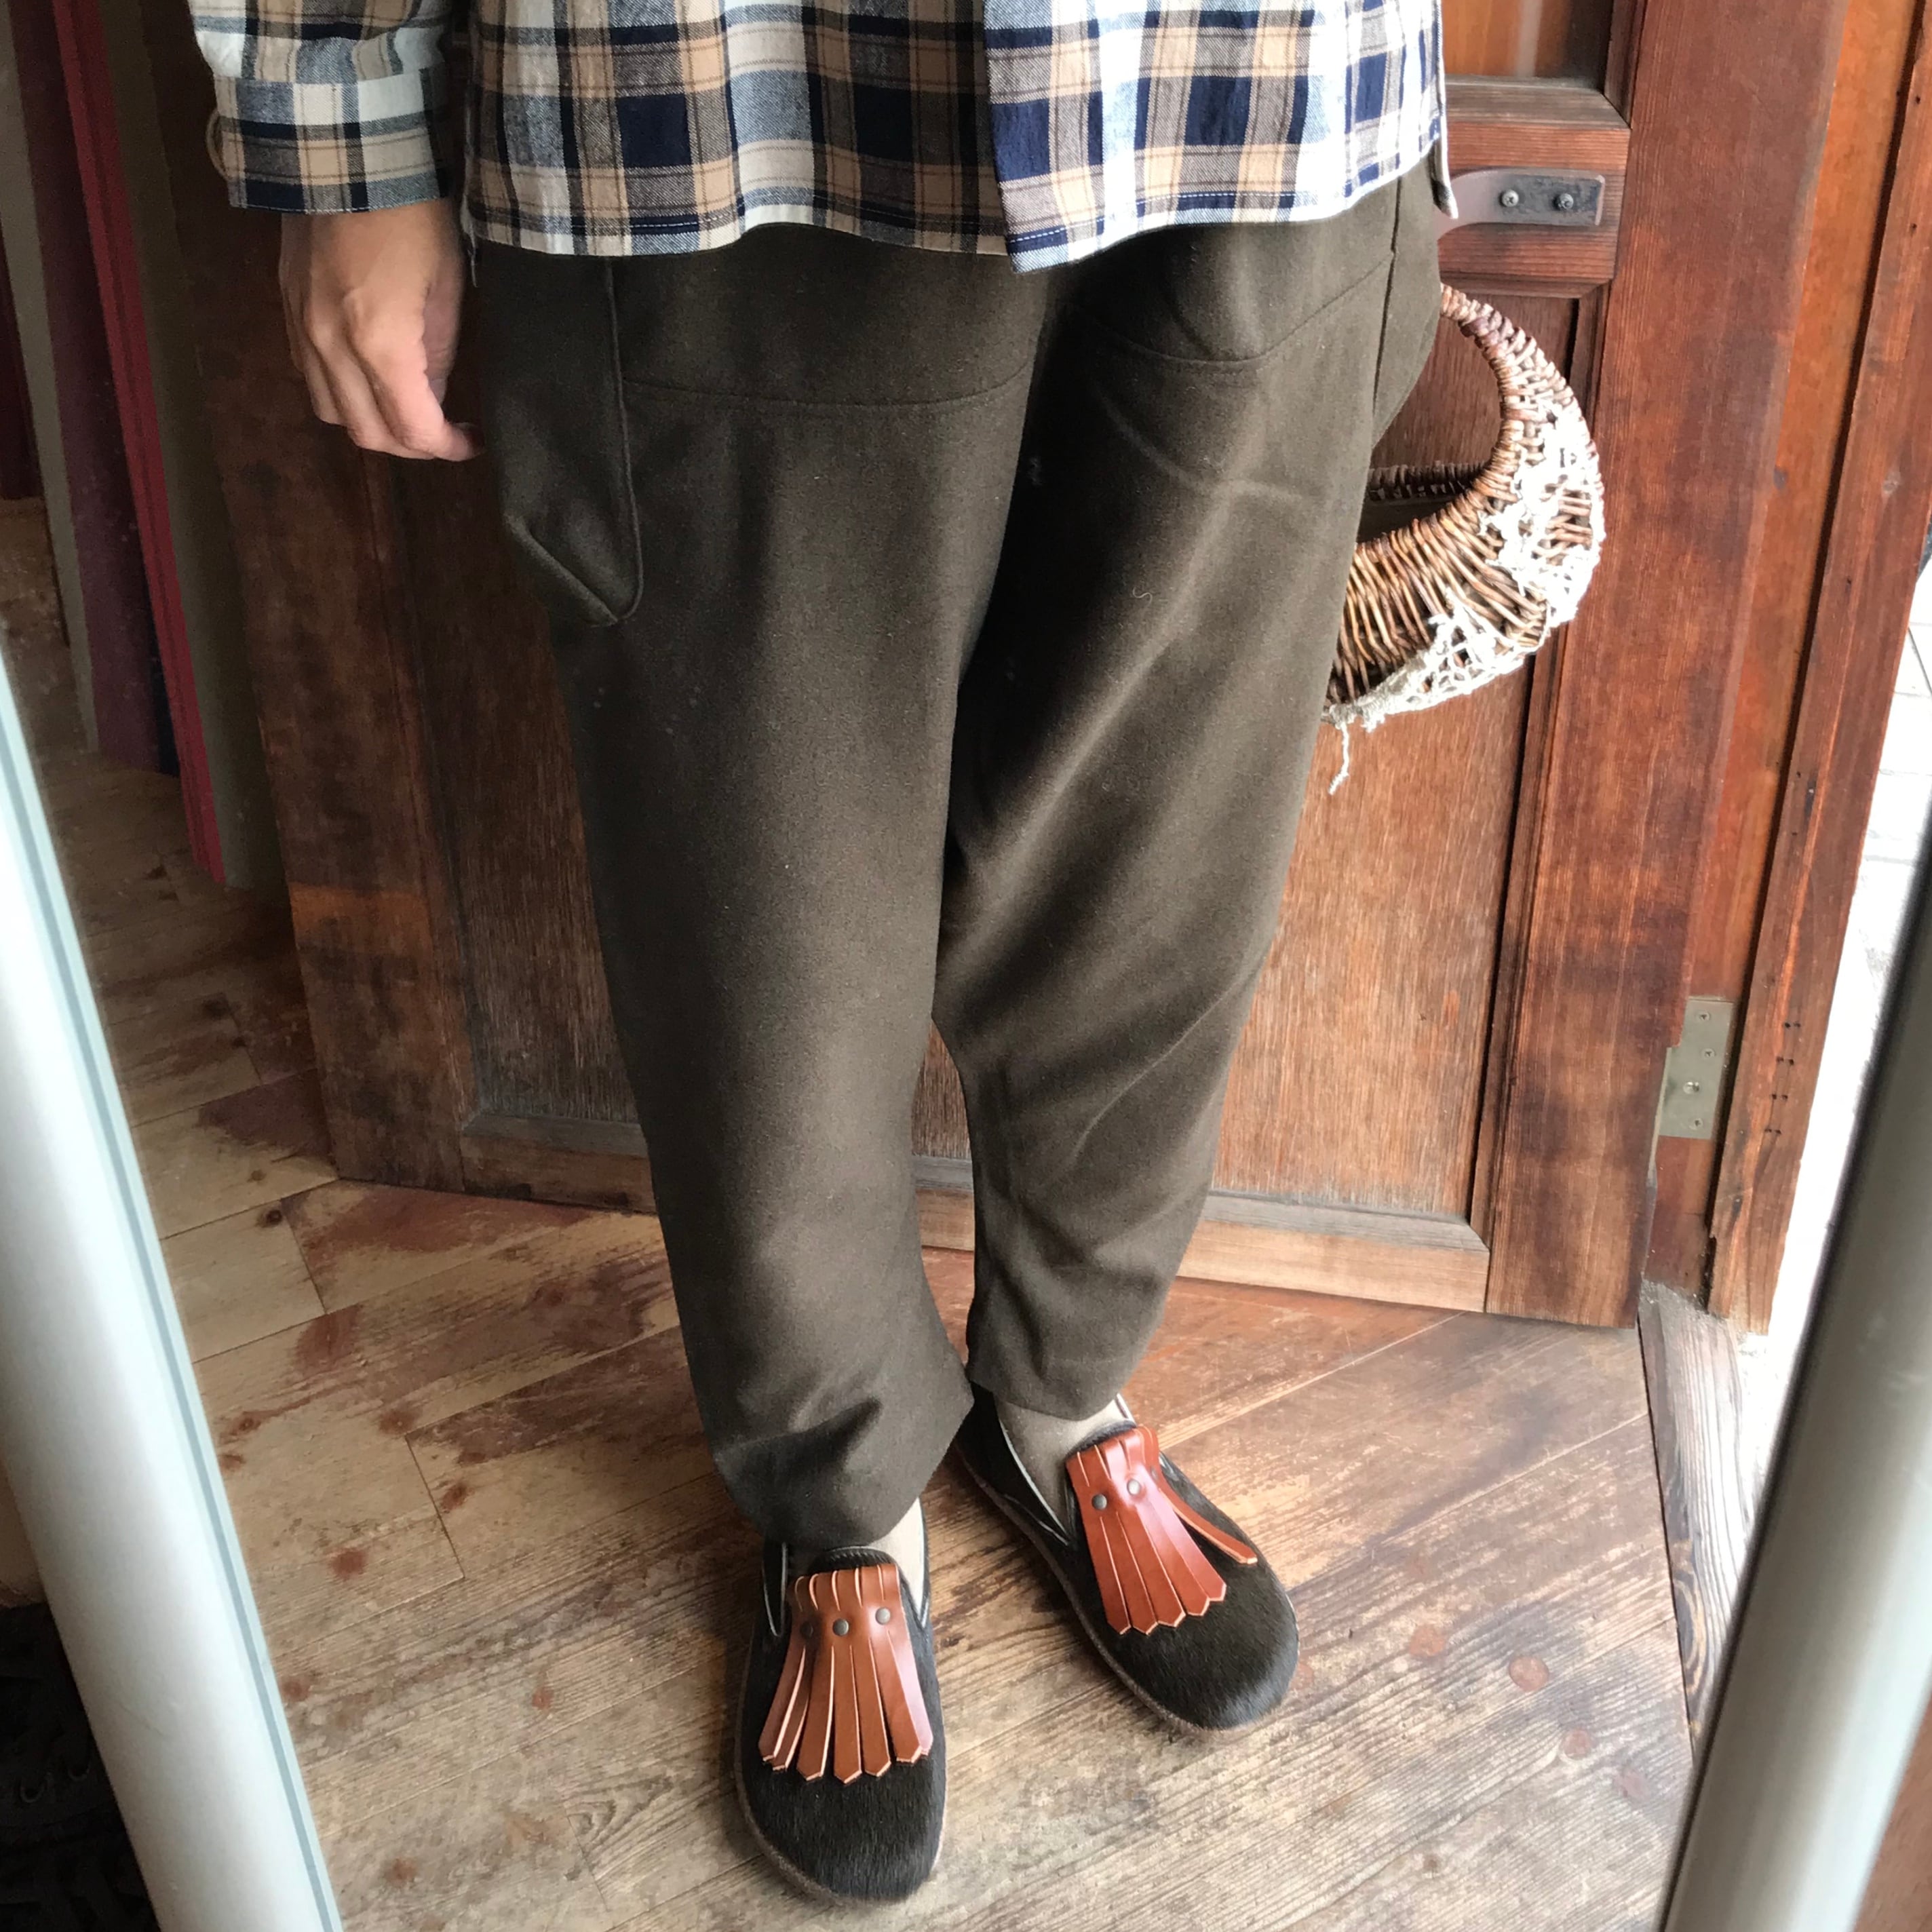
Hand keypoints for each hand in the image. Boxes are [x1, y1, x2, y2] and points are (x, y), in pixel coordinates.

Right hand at [279, 201, 477, 460]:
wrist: (346, 152)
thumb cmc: (412, 216)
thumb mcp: (448, 290)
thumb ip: (439, 355)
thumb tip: (434, 396)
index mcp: (379, 345)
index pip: (412, 430)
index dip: (447, 447)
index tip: (471, 441)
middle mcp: (330, 347)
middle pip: (368, 434)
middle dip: (411, 445)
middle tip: (442, 432)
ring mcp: (302, 329)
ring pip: (332, 412)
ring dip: (371, 424)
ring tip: (405, 409)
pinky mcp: (287, 309)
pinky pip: (310, 375)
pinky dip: (341, 392)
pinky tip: (368, 377)